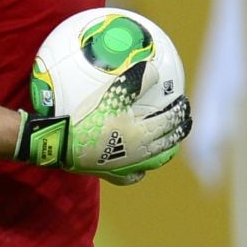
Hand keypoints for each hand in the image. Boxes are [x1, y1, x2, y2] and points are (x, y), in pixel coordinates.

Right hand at [16, 60, 192, 183]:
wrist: (61, 144)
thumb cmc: (88, 118)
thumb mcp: (113, 94)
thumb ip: (136, 81)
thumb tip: (155, 70)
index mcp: (144, 134)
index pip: (171, 121)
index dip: (181, 111)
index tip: (185, 103)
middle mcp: (141, 153)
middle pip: (169, 142)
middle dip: (180, 130)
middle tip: (186, 121)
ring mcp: (127, 166)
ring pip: (155, 161)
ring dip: (166, 150)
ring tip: (170, 144)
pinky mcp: (112, 175)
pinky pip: (131, 176)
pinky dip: (140, 171)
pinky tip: (140, 169)